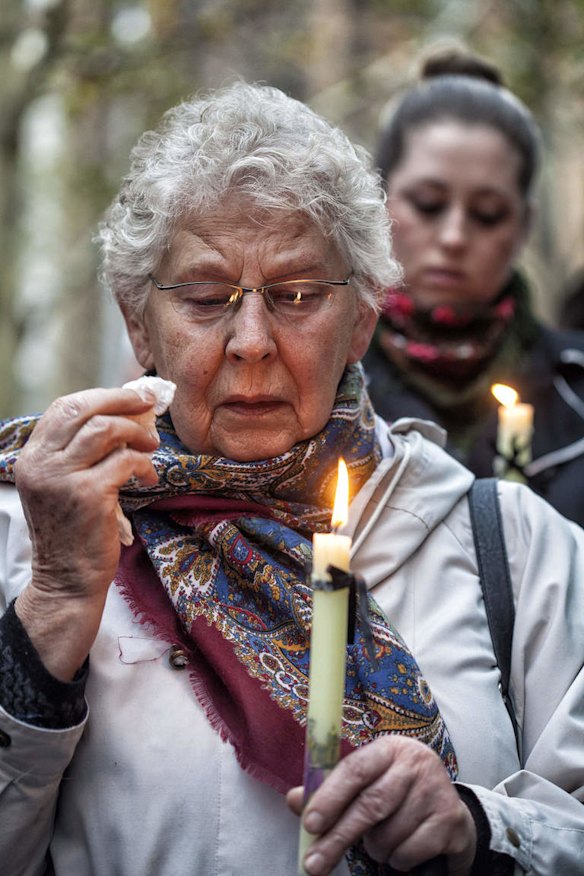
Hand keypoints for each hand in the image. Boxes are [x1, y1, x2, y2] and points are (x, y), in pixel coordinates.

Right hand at [14, 387, 159, 679]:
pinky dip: (144, 465)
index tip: (130, 397)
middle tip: (148, 406)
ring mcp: (62, 478)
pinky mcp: (88, 494)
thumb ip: (81, 453)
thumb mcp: (64, 487)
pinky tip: (148, 479)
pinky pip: (125, 461)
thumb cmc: (73, 533)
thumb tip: (123, 416)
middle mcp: (41, 464)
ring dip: (136, 433)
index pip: (64, 407)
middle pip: (83, 408)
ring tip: (151, 448)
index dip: (101, 396)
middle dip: (121, 401)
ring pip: (104, 429)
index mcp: (32, 458)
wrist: (67, 581)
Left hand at [287, 736, 475, 875]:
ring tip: (379, 840)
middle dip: (338, 836)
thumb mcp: (365, 784)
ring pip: (389, 833)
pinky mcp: (451, 819)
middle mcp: (415, 763)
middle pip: (371, 804)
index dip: (330, 796)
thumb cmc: (395, 793)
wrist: (448, 810)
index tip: (309, 823)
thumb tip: (293, 800)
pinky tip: (403, 845)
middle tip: (314, 862)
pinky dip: (397, 858)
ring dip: (375, 848)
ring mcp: (437, 790)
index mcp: (389, 748)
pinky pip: (410, 851)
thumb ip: (330, 792)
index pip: (356, 768)